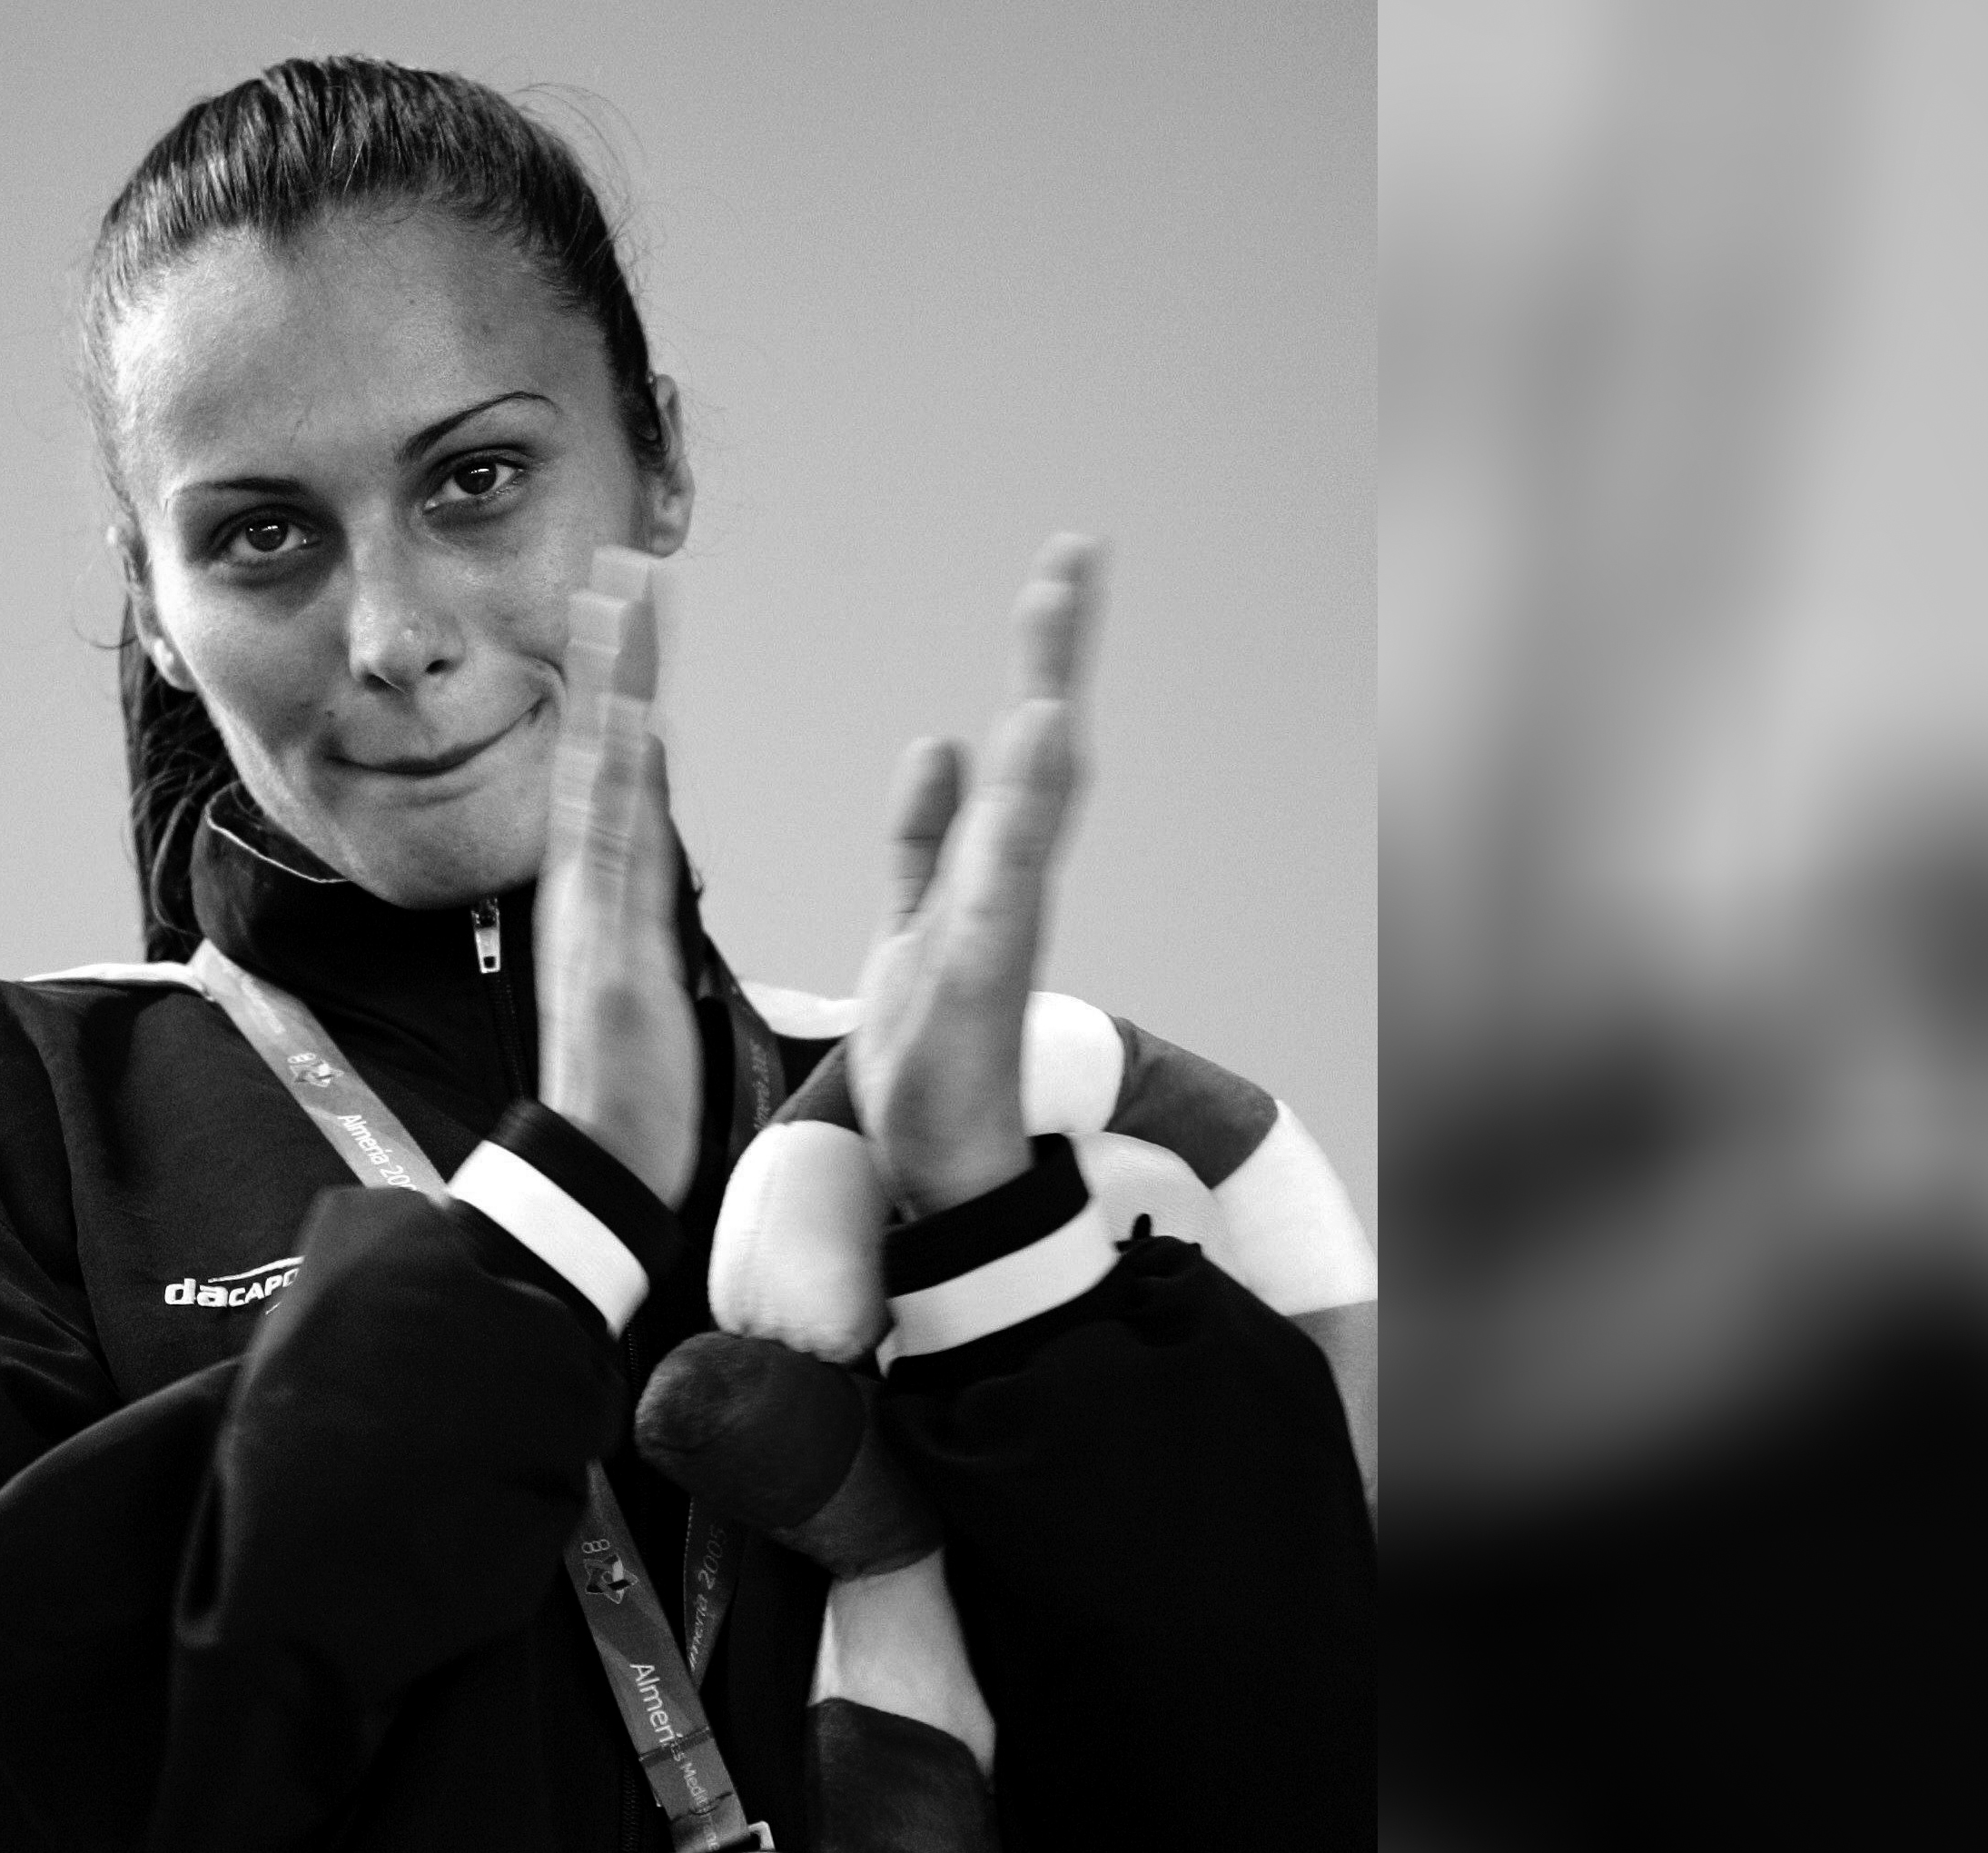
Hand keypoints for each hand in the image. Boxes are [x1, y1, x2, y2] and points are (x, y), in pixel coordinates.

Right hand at [539, 548, 699, 1208]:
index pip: (614, 766)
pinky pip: (614, 850)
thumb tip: (641, 838)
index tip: (630, 612)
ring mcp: (593, 912)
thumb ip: (637, 904)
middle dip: (611, 658)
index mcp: (604, 892)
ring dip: (613, 692)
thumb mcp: (641, 974)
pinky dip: (619, 784)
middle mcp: (589, 887)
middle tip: (623, 568)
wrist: (603, 1165)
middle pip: (599, 749)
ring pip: (602, 778)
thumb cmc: (631, 1085)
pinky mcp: (607, 948)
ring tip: (623, 607)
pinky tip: (631, 724)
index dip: (621, 687)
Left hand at [848, 535, 1107, 1216]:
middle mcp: (1010, 886)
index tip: (1060, 567)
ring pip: (1035, 811)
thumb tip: (939, 744)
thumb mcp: (914, 920)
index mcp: (990, 868)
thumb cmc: (933, 1049)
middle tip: (1074, 558)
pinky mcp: (979, 980)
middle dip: (1057, 655)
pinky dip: (1011, 828)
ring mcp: (1002, 931)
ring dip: (1045, 726)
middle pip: (1046, 752)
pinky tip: (1022, 760)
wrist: (937, 1158)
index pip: (1023, 743)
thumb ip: (927, 837)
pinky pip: (999, 891)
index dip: (1042, 654)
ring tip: (1054, 630)